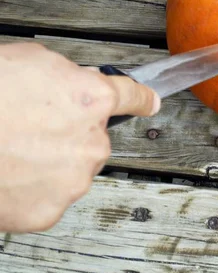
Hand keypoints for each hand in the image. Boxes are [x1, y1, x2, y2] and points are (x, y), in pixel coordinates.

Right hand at [0, 43, 159, 232]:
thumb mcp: (34, 61)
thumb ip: (69, 76)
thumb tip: (81, 84)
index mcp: (93, 100)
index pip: (131, 97)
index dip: (141, 98)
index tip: (150, 102)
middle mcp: (93, 142)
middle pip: (94, 136)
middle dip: (71, 131)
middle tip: (32, 126)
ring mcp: (73, 180)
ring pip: (73, 168)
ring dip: (53, 161)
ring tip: (14, 150)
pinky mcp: (49, 211)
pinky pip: (51, 196)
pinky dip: (35, 189)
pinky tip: (11, 174)